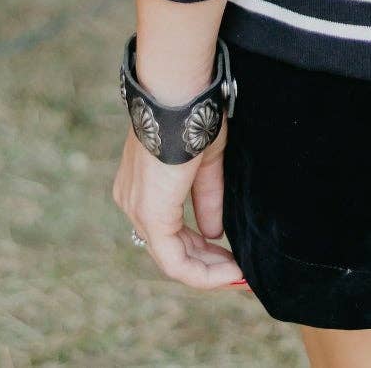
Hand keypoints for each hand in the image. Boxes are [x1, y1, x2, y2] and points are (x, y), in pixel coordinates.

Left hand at [113, 121, 245, 290]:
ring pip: (172, 258)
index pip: (170, 229)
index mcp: (142, 186)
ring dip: (208, 270)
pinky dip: (202, 271)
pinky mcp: (152, 216)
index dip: (201, 246)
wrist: (179, 96)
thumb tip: (215, 233)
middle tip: (237, 270)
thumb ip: (207, 198)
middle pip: (171, 248)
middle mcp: (133, 202)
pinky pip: (175, 261)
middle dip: (207, 262)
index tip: (229, 252)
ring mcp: (138, 211)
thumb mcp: (204, 162)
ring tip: (237, 273)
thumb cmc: (192, 116)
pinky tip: (229, 271)